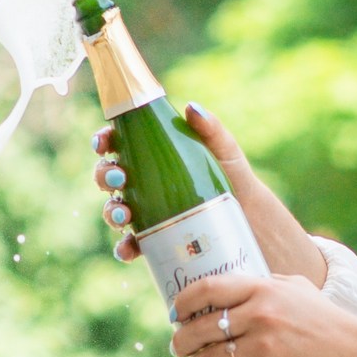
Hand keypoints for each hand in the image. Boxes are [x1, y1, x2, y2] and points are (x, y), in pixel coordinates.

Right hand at [91, 103, 328, 283]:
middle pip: (110, 176)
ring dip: (110, 212)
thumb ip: (212, 130)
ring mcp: (146, 214)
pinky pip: (130, 246)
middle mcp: (143, 184)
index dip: (104, 141)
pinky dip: (123, 248)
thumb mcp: (227, 153)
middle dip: (106, 176)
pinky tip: (129, 249)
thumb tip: (192, 107)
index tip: (105, 143)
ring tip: (124, 215)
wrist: (252, 223)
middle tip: (120, 178)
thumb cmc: (236, 181)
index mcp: (154, 157)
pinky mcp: (154, 242)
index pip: (119, 143)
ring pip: (115, 210)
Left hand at [170, 273, 356, 356]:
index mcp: (263, 288)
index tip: (175, 315)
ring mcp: (262, 346)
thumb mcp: (297, 288)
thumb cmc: (325, 321)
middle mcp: (259, 314)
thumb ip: (264, 282)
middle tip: (179, 348)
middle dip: (180, 342)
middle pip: (198, 328)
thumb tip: (228, 288)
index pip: (206, 289)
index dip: (182, 303)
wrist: (355, 356)